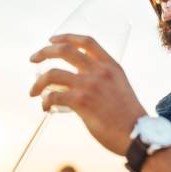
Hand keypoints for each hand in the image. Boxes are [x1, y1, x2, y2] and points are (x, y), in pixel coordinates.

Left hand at [29, 34, 146, 154]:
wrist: (137, 134)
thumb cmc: (128, 116)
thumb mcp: (119, 87)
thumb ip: (101, 80)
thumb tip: (78, 83)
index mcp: (111, 66)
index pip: (87, 42)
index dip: (66, 37)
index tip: (52, 39)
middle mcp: (99, 71)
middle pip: (64, 50)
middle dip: (44, 52)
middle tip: (33, 59)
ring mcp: (90, 85)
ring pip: (53, 73)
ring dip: (38, 82)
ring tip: (33, 91)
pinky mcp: (82, 102)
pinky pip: (53, 96)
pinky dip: (45, 100)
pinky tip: (45, 106)